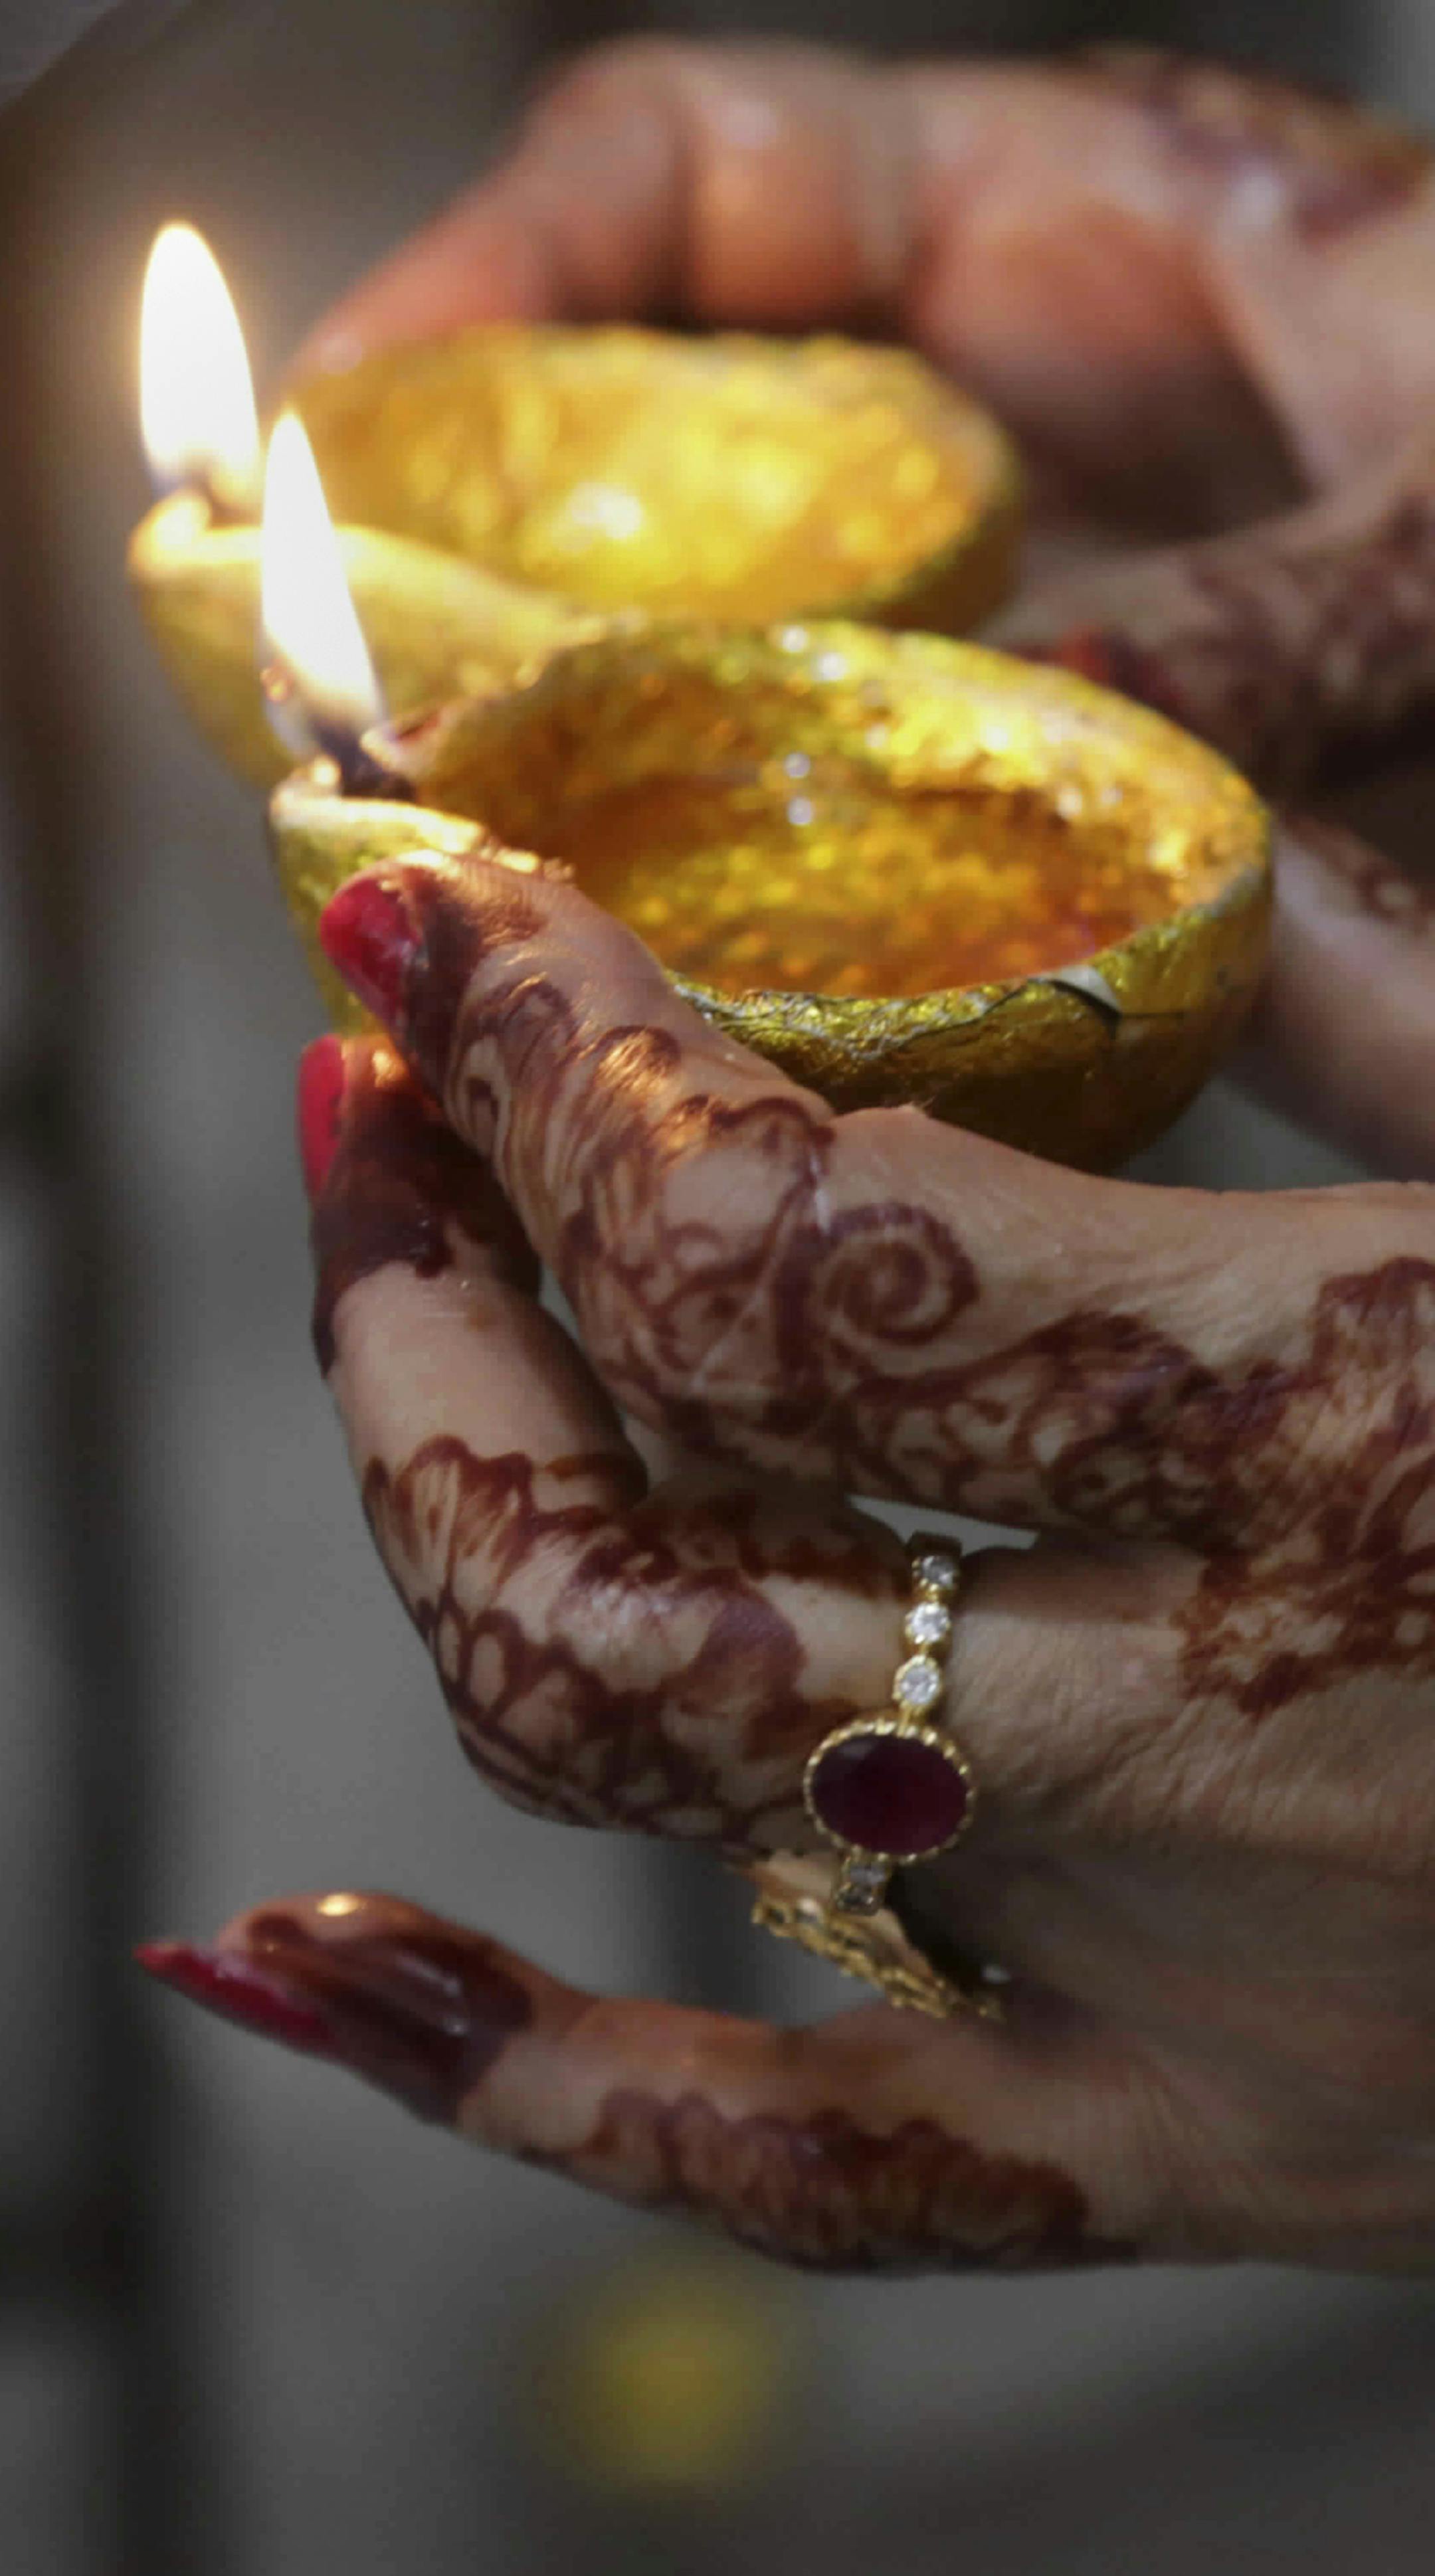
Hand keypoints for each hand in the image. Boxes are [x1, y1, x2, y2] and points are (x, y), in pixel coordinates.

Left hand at [144, 849, 1434, 2272]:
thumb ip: (1393, 1000)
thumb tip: (1158, 847)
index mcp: (1364, 1425)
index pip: (789, 1246)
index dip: (552, 1058)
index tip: (446, 917)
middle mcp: (1228, 1726)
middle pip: (634, 1534)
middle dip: (427, 1289)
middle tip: (378, 1111)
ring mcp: (1193, 1984)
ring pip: (650, 1781)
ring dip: (445, 1529)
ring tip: (396, 1333)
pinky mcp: (1208, 2156)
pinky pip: (789, 2178)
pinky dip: (508, 2074)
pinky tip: (284, 1957)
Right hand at [290, 38, 1434, 1176]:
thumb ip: (1269, 607)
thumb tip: (1055, 702)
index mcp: (1044, 231)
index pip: (680, 174)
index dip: (484, 276)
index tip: (344, 427)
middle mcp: (987, 424)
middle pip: (651, 450)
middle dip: (485, 571)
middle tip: (372, 718)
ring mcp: (999, 607)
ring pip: (725, 662)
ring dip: (609, 766)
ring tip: (501, 877)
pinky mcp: (1042, 778)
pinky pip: (857, 835)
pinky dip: (782, 906)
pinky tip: (736, 985)